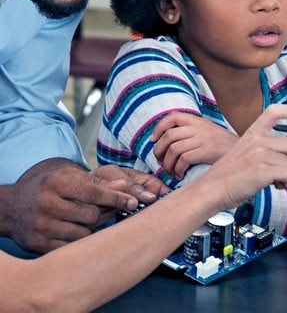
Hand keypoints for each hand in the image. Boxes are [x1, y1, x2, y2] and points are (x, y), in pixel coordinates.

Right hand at [0, 159, 159, 252]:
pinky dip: (78, 241)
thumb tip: (125, 187)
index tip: (135, 202)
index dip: (117, 198)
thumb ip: (98, 183)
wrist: (11, 208)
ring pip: (85, 234)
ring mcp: (41, 226)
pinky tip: (72, 231)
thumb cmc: (47, 189)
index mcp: (56, 183)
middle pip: (92, 216)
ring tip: (81, 220)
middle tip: (99, 211)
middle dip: (100, 214)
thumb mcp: (68, 178)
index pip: (94, 193)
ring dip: (90, 228)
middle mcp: (46, 204)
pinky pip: (72, 247)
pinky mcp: (39, 244)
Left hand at [151, 112, 238, 179]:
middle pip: (168, 135)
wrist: (250, 153)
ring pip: (173, 149)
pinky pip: (183, 160)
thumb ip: (196, 133)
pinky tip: (179, 175)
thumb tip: (175, 142)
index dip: (159, 127)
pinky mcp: (206, 152)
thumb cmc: (229, 148)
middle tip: (160, 161)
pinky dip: (177, 170)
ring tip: (170, 172)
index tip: (154, 140)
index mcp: (200, 122)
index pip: (173, 117)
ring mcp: (203, 139)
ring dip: (166, 163)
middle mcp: (200, 128)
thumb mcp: (212, 133)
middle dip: (158, 150)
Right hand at [201, 104, 286, 208]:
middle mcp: (258, 140)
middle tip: (282, 171)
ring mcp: (260, 154)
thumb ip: (264, 146)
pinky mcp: (263, 170)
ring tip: (276, 180)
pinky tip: (275, 186)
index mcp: (253, 133)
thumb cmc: (228, 174)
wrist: (212, 189)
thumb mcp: (244, 150)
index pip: (274, 111)